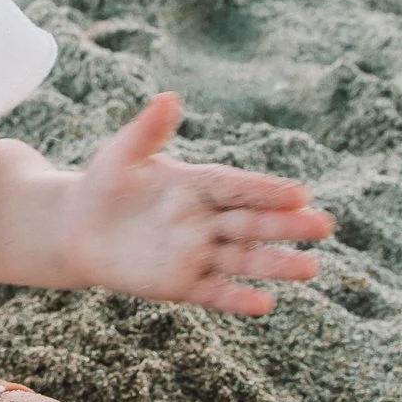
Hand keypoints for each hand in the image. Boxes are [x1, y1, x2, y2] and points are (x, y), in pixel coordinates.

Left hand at [63, 92, 335, 315]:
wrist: (78, 228)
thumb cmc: (105, 185)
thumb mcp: (122, 156)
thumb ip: (147, 132)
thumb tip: (168, 97)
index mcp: (198, 184)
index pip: (236, 186)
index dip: (265, 190)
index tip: (299, 193)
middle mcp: (206, 219)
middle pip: (251, 222)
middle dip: (285, 226)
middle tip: (322, 226)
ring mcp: (197, 253)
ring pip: (242, 259)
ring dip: (275, 264)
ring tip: (310, 269)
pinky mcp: (182, 283)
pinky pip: (213, 292)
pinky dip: (236, 299)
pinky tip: (264, 303)